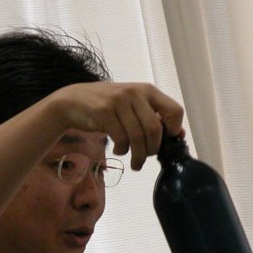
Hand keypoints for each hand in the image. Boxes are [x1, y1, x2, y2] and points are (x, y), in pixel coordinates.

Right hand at [47, 82, 183, 169]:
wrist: (74, 100)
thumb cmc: (108, 106)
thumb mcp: (133, 105)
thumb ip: (153, 116)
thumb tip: (179, 135)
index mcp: (148, 90)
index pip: (174, 110)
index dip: (174, 130)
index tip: (166, 141)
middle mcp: (135, 93)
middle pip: (155, 129)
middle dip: (152, 150)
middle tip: (145, 158)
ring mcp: (119, 101)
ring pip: (137, 137)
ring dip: (137, 155)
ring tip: (134, 162)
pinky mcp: (104, 111)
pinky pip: (120, 138)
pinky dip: (122, 150)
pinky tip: (118, 149)